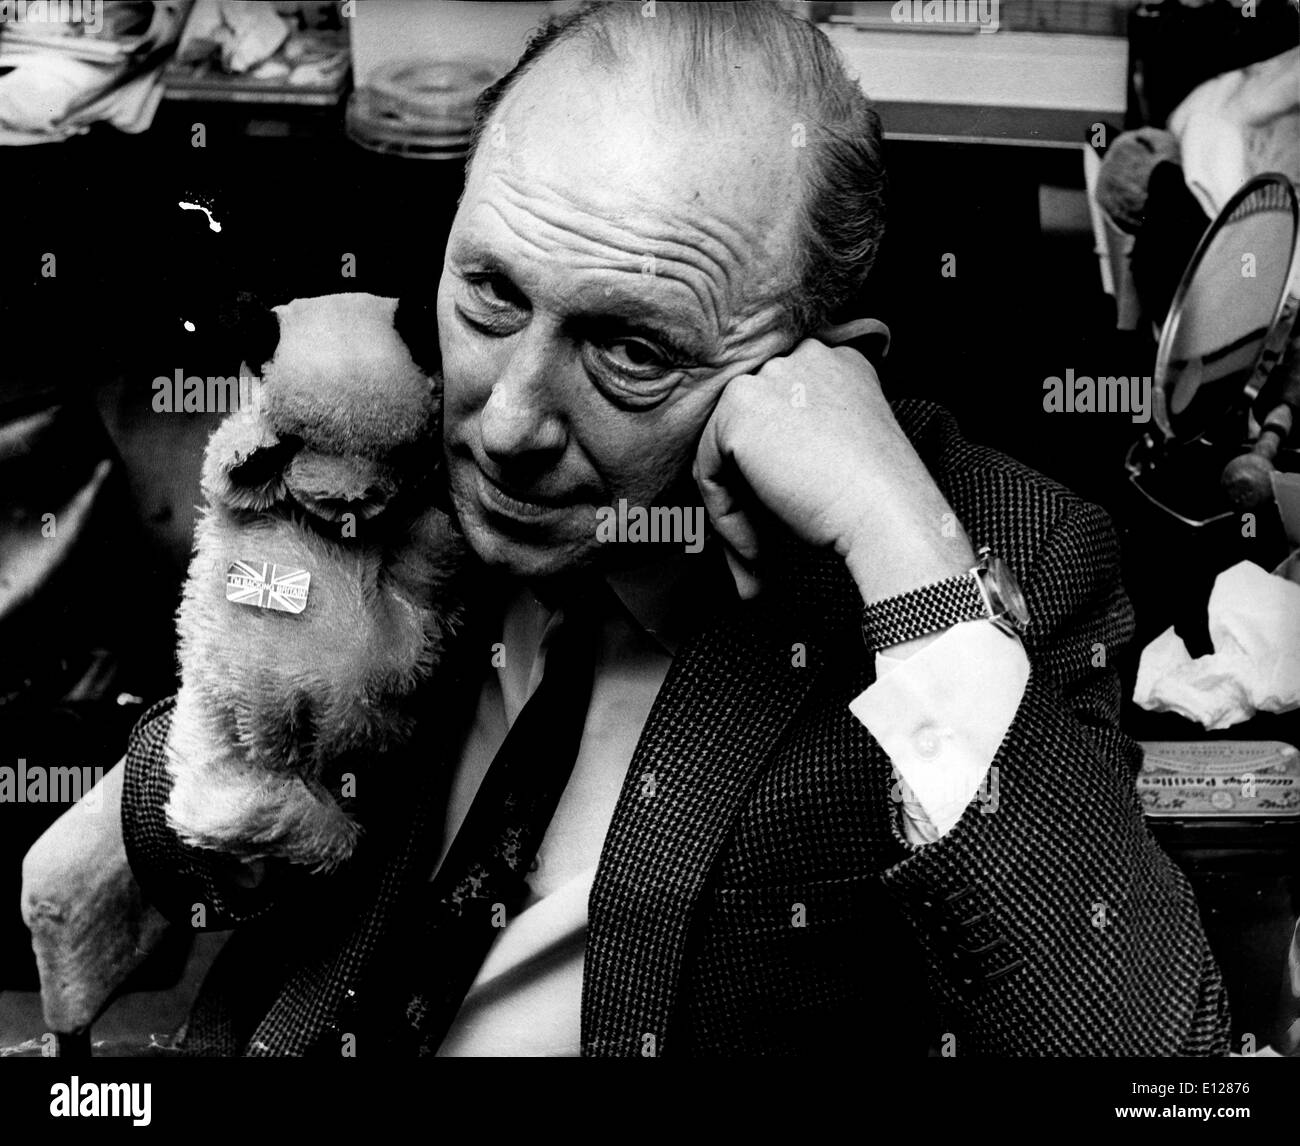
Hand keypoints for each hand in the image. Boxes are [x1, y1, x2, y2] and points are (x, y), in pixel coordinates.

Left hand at [692, 319, 975, 603]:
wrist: (887, 513)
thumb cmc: (875, 500)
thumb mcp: (840, 453)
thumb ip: (800, 445)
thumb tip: (760, 479)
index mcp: (835, 363)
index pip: (780, 414)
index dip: (772, 470)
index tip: (778, 522)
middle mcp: (800, 358)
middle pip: (749, 429)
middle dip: (746, 490)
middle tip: (758, 551)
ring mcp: (768, 378)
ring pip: (723, 451)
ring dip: (734, 507)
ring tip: (758, 556)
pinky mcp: (739, 409)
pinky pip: (708, 470)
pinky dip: (724, 515)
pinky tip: (755, 547)